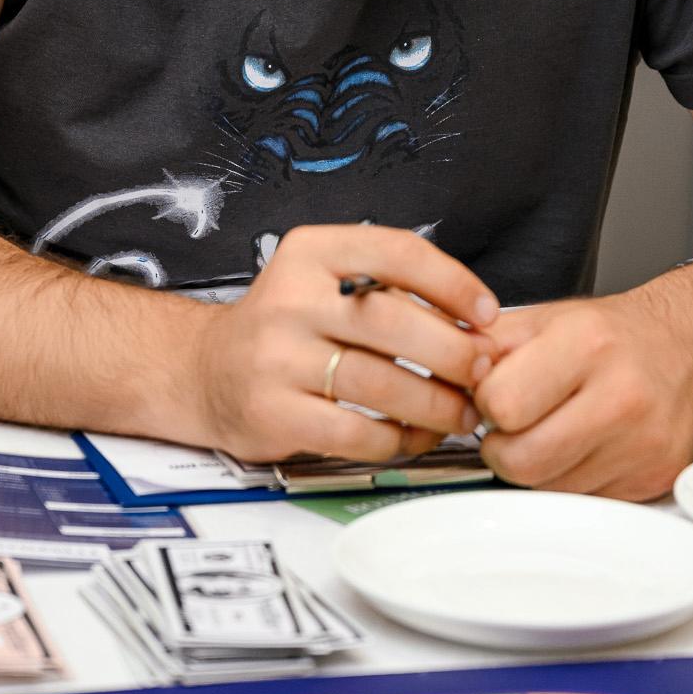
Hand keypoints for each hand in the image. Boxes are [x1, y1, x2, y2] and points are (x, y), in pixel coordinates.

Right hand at [185, 225, 498, 464]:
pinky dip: (398, 440)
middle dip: (454, 352)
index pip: (396, 253)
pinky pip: (356, 433)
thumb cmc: (285, 327)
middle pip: (392, 322)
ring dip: (436, 405)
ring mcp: (277, 358)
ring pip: (380, 384)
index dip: (454, 284)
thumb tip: (476, 324)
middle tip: (482, 372)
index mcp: (310, 253)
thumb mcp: (323, 280)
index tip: (488, 315)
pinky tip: (414, 436)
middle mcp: (289, 299)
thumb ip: (387, 289)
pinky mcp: (273, 413)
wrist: (204, 370)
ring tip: (461, 413)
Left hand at [473, 269, 692, 500]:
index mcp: (587, 344)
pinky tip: (585, 446)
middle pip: (521, 461)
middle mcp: (622, 395)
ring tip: (552, 430)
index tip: (497, 395)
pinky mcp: (656, 477)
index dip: (487, 405)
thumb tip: (439, 377)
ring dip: (537, 467)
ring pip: (549, 489)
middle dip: (503, 448)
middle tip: (514, 426)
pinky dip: (572, 479)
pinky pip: (584, 500)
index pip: (501, 405)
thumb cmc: (612, 335)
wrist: (688, 347)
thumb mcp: (544, 319)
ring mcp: (644, 443)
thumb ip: (486, 346)